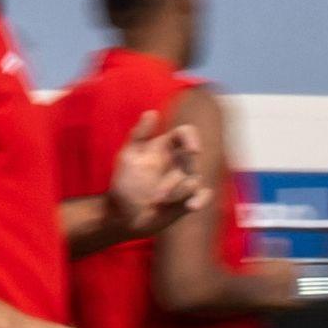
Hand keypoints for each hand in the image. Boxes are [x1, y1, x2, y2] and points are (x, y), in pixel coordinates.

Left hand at [101, 113, 204, 242]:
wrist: (124, 214)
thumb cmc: (125, 183)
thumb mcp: (128, 157)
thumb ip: (139, 135)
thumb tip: (151, 112)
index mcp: (166, 148)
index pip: (186, 133)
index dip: (192, 138)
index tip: (193, 150)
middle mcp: (179, 162)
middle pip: (192, 160)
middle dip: (177, 177)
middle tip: (158, 193)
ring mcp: (186, 180)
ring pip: (194, 181)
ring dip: (177, 192)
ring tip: (158, 201)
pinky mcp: (190, 197)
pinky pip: (203, 196)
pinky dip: (200, 200)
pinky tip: (191, 206)